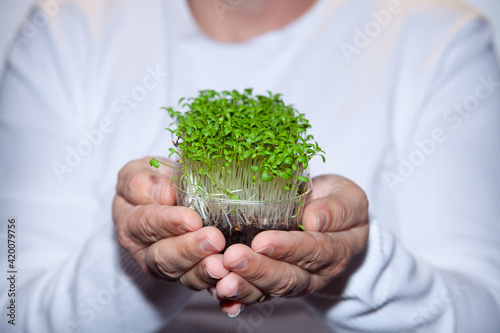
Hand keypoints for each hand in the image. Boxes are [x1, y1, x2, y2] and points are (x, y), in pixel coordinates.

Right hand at [112, 157, 228, 290]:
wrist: (167, 195)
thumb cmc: (155, 180)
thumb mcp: (143, 171)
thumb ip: (145, 180)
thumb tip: (163, 193)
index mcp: (129, 219)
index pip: (145, 223)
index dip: (167, 223)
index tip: (191, 219)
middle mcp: (142, 249)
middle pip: (162, 256)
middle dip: (189, 250)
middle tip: (214, 240)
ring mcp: (163, 267)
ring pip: (180, 274)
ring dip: (202, 270)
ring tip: (222, 264)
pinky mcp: (184, 275)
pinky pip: (197, 284)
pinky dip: (213, 284)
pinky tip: (227, 279)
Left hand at [213, 175, 368, 315]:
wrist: (329, 219)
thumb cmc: (336, 203)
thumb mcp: (348, 197)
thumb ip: (338, 208)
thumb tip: (315, 219)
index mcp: (336, 250)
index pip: (313, 251)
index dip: (288, 248)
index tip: (262, 242)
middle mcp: (315, 274)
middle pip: (287, 278)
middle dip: (258, 270)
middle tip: (232, 258)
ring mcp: (292, 283)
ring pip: (268, 291)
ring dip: (243, 286)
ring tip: (221, 279)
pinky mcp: (273, 286)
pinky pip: (255, 295)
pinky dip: (237, 299)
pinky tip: (220, 296)